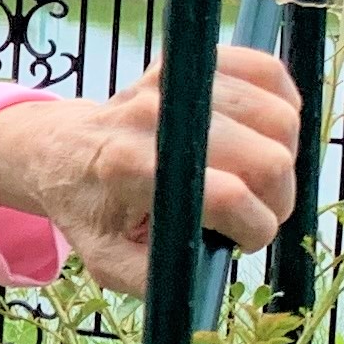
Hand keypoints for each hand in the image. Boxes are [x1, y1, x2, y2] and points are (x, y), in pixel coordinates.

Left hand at [0, 44, 303, 288]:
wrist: (60, 150)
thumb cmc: (91, 209)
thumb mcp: (108, 261)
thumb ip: (158, 279)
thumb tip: (209, 283)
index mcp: (130, 167)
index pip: (227, 194)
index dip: (256, 227)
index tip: (245, 241)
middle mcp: (153, 115)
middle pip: (267, 158)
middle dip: (276, 200)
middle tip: (254, 215)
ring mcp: (174, 80)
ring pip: (279, 118)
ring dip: (284, 157)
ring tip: (255, 179)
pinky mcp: (192, 61)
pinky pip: (268, 71)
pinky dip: (283, 106)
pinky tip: (264, 135)